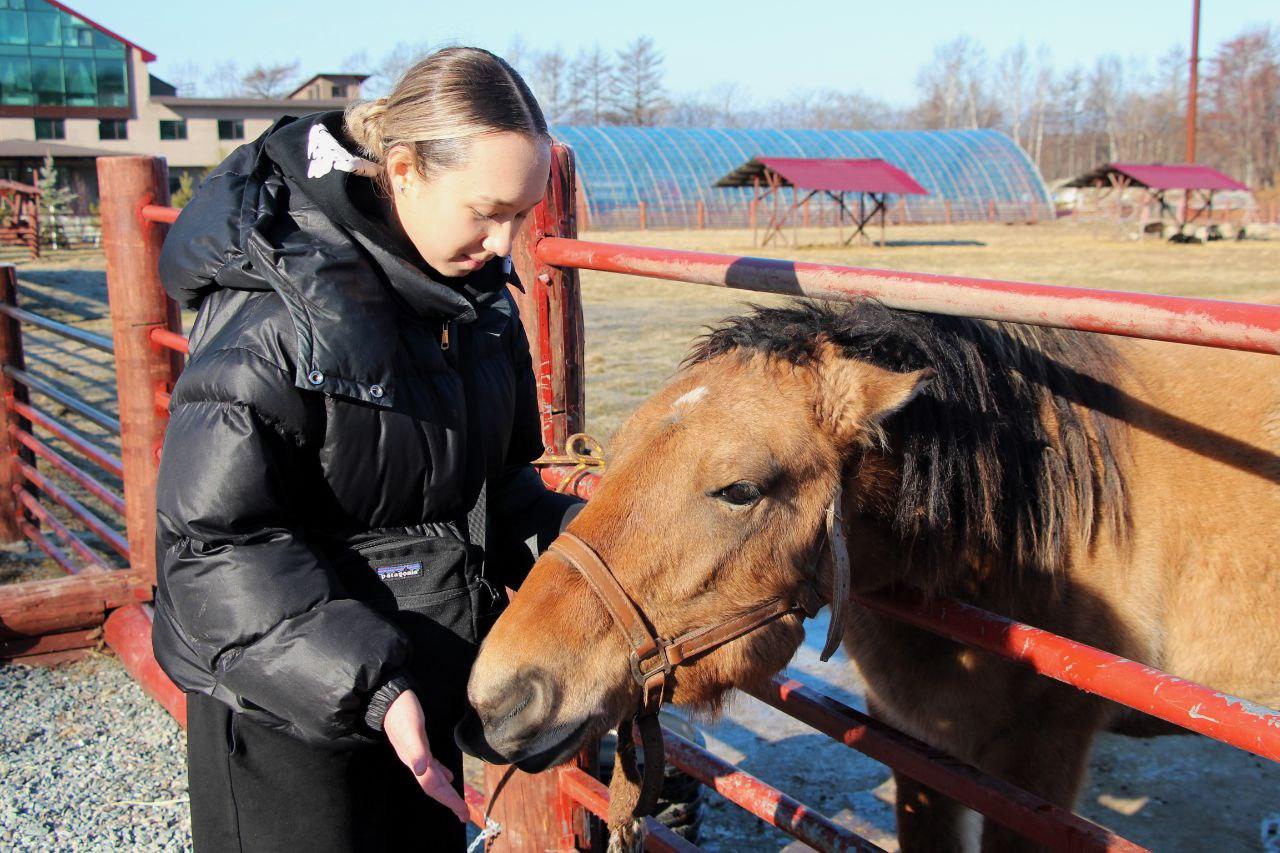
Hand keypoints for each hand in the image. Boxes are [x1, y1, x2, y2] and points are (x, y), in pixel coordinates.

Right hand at [383, 689, 469, 822]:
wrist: (388, 698)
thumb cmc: (402, 711)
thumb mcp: (411, 728)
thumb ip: (416, 749)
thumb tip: (421, 770)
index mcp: (416, 761)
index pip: (434, 787)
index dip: (449, 800)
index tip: (463, 813)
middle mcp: (416, 762)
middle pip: (435, 787)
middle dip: (450, 801)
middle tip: (465, 816)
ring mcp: (416, 754)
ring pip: (434, 779)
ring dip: (447, 792)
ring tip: (458, 804)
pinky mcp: (418, 744)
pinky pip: (432, 767)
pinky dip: (441, 774)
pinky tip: (447, 776)